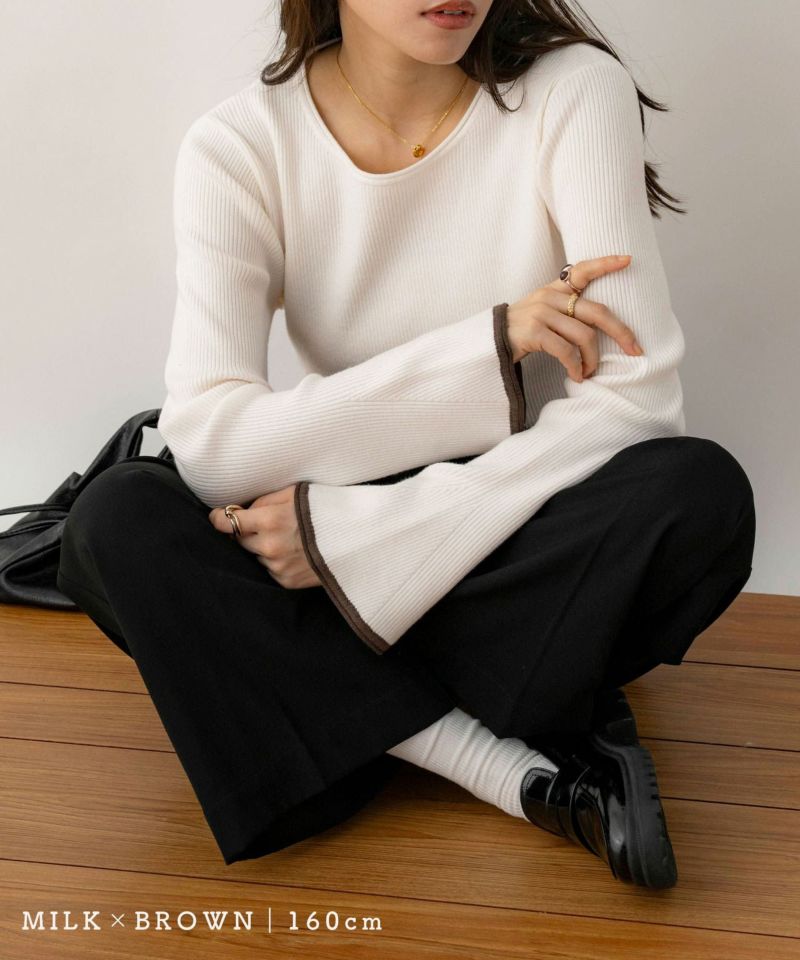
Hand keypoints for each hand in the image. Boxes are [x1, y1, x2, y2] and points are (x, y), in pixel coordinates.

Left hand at [208, 485, 322, 588]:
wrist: (357, 537)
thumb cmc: (325, 508)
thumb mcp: (294, 493)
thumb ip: (264, 502)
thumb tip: (241, 510)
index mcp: (270, 520)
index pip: (228, 523)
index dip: (218, 519)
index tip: (217, 517)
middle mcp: (270, 546)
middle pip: (240, 540)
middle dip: (248, 532)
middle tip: (268, 524)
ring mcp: (278, 566)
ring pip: (256, 555)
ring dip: (263, 548)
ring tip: (289, 538)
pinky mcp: (287, 581)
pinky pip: (270, 569)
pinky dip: (277, 561)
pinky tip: (295, 552)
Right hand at [504, 254, 643, 380]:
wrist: (487, 343)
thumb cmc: (519, 332)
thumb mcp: (541, 313)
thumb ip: (565, 312)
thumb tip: (599, 331)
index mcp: (553, 289)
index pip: (582, 270)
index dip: (606, 264)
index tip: (628, 260)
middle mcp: (549, 297)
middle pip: (596, 312)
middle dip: (621, 332)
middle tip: (635, 349)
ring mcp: (541, 314)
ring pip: (584, 336)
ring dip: (592, 359)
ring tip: (590, 371)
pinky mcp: (534, 332)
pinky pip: (566, 352)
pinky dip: (575, 367)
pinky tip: (577, 376)